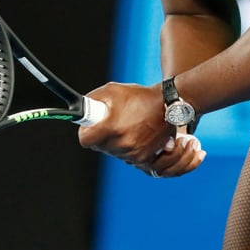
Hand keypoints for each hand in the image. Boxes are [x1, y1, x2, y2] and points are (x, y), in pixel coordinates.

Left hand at [77, 82, 205, 176]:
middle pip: (99, 147)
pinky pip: (127, 157)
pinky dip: (129, 148)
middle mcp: (122, 144)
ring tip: (128, 126)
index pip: (85, 140)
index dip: (85, 132)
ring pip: (113, 152)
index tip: (90, 127)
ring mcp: (134, 154)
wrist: (169, 105)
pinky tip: (135, 134)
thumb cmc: (139, 96)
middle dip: (102, 135)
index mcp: (111, 128)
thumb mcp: (112, 91)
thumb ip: (92, 100)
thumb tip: (79, 109)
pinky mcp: (145, 159)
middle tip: (113, 121)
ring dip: (116, 142)